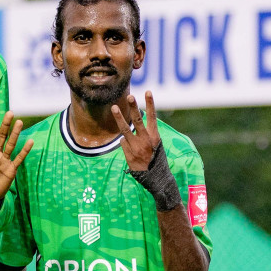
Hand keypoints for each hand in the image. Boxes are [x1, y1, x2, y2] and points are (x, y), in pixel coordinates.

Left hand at [0, 110, 32, 203]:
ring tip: (19, 123)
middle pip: (1, 136)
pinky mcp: (10, 169)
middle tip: (9, 113)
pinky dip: (24, 151)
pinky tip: (30, 141)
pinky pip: (18, 158)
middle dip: (5, 125)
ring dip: (15, 134)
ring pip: (10, 144)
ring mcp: (3, 160)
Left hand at [111, 92, 177, 210]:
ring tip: (114, 107)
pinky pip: (123, 143)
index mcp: (155, 136)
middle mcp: (146, 140)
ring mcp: (136, 147)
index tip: (148, 91)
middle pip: (137, 121)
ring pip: (125, 130)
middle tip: (130, 96)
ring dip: (119, 117)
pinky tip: (131, 149)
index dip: (150, 104)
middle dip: (133, 107)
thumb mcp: (157, 144)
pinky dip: (125, 143)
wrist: (155, 178)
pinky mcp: (128, 154)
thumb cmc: (156, 158)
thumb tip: (136, 119)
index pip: (152, 117)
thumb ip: (148, 132)